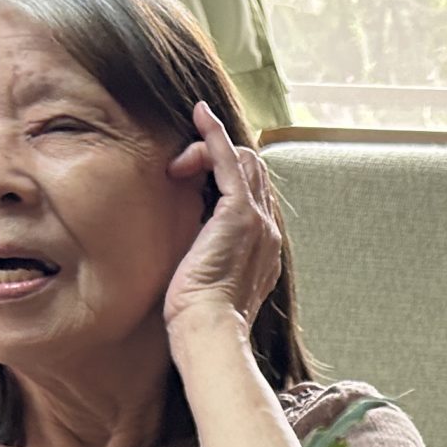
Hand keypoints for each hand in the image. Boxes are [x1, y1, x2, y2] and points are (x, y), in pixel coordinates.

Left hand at [163, 100, 284, 339]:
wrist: (209, 331)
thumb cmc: (200, 319)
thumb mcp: (207, 285)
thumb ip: (209, 262)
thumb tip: (192, 255)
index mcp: (263, 250)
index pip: (254, 198)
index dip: (228, 180)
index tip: (196, 178)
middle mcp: (267, 231)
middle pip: (254, 175)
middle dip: (219, 163)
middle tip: (183, 171)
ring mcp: (257, 220)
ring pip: (244, 162)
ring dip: (210, 151)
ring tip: (179, 165)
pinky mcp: (238, 212)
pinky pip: (229, 158)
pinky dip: (214, 134)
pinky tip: (200, 115)